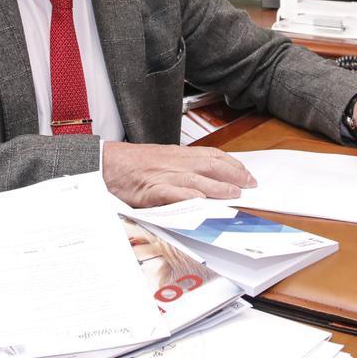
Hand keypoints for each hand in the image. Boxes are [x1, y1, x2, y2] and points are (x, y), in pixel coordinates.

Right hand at [102, 142, 256, 207]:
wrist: (105, 163)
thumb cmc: (131, 164)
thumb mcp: (161, 160)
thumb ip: (181, 168)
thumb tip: (203, 179)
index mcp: (178, 155)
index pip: (212, 155)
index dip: (232, 164)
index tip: (247, 173)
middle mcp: (175, 163)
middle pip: (210, 165)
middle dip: (233, 174)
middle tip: (251, 184)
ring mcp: (164, 176)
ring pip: (196, 179)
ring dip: (217, 187)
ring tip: (234, 194)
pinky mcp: (151, 190)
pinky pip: (171, 193)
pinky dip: (186, 197)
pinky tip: (199, 202)